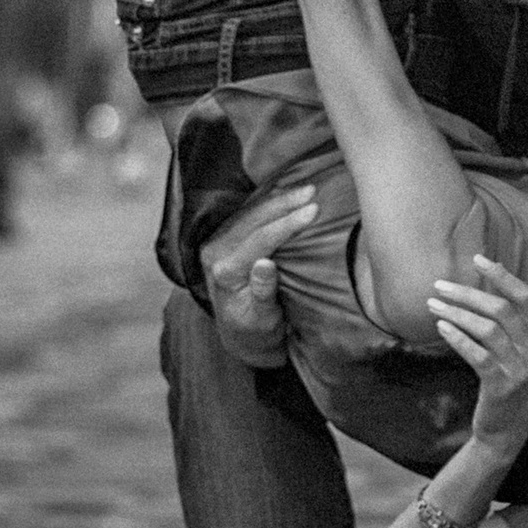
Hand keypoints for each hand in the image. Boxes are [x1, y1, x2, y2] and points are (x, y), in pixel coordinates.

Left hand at [197, 184, 319, 367]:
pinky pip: (247, 215)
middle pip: (253, 220)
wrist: (241, 337)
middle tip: (313, 191)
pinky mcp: (223, 239)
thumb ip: (262, 293)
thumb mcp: (262, 321)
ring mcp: (217, 244)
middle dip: (284, 203)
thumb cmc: (257, 332)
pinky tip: (288, 194)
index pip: (258, 240)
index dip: (286, 223)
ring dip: (279, 199)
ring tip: (306, 189)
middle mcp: (215, 254)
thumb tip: (265, 264)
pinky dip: (269, 204)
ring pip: (249, 213)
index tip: (313, 210)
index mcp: (224, 273)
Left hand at [428, 252, 527, 451]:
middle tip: (439, 285)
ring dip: (456, 313)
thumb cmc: (505, 379)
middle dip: (467, 293)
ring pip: (487, 329)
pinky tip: (440, 329)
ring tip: (433, 306)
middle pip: (501, 309)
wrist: (506, 429)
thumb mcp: (515, 349)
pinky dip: (457, 338)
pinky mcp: (502, 386)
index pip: (525, 296)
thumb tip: (477, 283)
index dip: (502, 275)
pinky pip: (477, 355)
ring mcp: (521, 369)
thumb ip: (507, 321)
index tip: (476, 258)